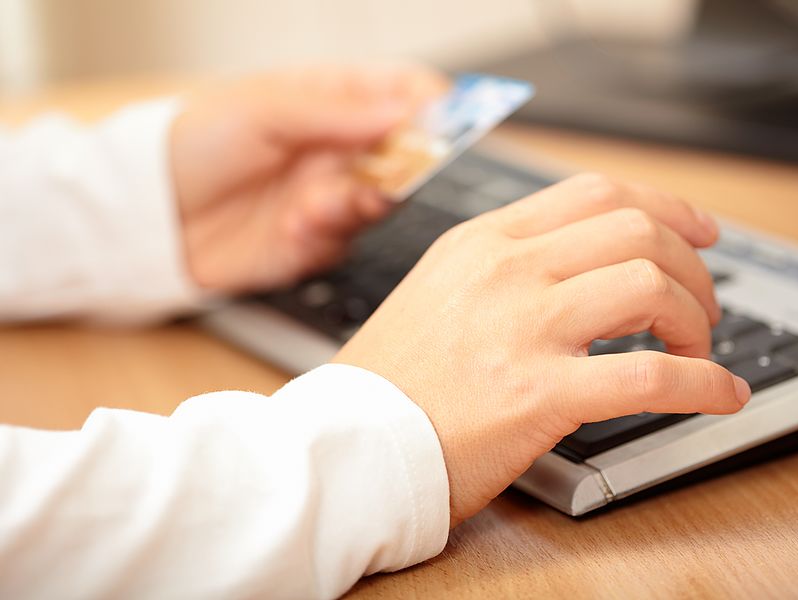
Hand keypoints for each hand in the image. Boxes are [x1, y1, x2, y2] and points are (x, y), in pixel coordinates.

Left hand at [169, 65, 447, 292]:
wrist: (151, 215)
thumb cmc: (196, 142)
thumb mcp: (263, 110)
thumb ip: (335, 112)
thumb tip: (403, 111)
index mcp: (330, 99)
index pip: (399, 91)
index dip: (431, 103)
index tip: (451, 118)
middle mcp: (339, 147)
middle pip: (405, 151)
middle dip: (407, 163)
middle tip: (396, 172)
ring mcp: (331, 194)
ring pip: (381, 200)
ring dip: (357, 202)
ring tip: (317, 204)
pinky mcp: (318, 240)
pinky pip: (345, 239)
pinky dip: (326, 233)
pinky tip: (294, 226)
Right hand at [333, 173, 750, 526]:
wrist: (350, 441)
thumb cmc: (393, 378)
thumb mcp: (439, 288)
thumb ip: (504, 265)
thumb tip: (576, 266)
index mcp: (484, 241)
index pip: (596, 193)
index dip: (664, 206)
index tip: (697, 230)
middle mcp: (508, 270)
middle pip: (636, 230)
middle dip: (692, 265)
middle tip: (701, 303)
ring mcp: (524, 326)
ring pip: (650, 284)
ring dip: (696, 318)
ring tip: (696, 349)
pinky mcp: (538, 392)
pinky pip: (650, 374)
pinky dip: (703, 382)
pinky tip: (719, 394)